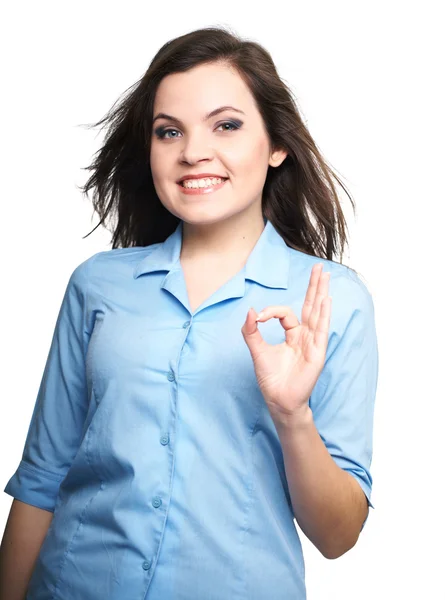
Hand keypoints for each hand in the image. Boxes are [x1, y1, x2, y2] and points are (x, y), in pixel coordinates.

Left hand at [241, 263, 330, 425]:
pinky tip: (326, 300)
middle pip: (311, 306)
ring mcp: (313, 343)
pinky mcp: (317, 353)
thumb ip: (251, 331)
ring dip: (321, 293)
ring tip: (326, 275)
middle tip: (320, 267)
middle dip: (314, 286)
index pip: (286, 313)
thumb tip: (250, 311)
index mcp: (293, 335)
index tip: (258, 317)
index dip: (272, 311)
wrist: (279, 400)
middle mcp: (305, 336)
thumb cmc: (271, 379)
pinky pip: (321, 330)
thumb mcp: (257, 351)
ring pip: (318, 313)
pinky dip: (323, 315)